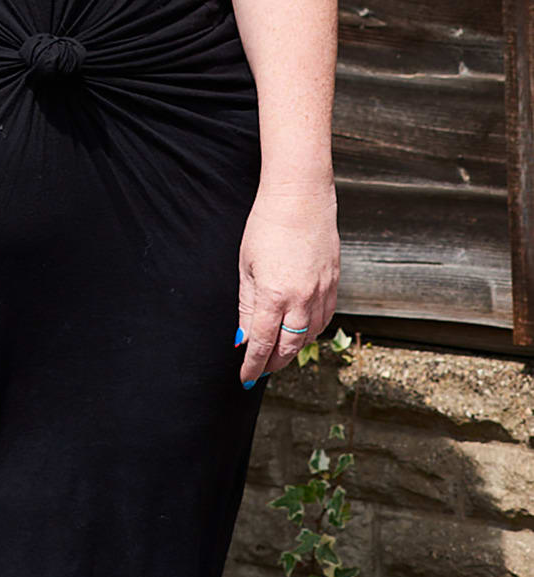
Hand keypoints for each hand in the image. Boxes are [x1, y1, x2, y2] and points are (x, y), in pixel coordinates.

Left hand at [237, 180, 339, 385]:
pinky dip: (311, 331)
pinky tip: (301, 330)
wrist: (300, 197)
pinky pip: (324, 319)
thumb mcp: (246, 265)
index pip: (262, 343)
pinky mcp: (333, 284)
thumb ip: (246, 304)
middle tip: (261, 369)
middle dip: (273, 362)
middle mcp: (301, 299)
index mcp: (273, 294)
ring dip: (293, 348)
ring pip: (309, 336)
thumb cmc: (266, 225)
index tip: (245, 378)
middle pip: (289, 347)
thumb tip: (244, 337)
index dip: (253, 364)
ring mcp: (321, 293)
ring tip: (278, 352)